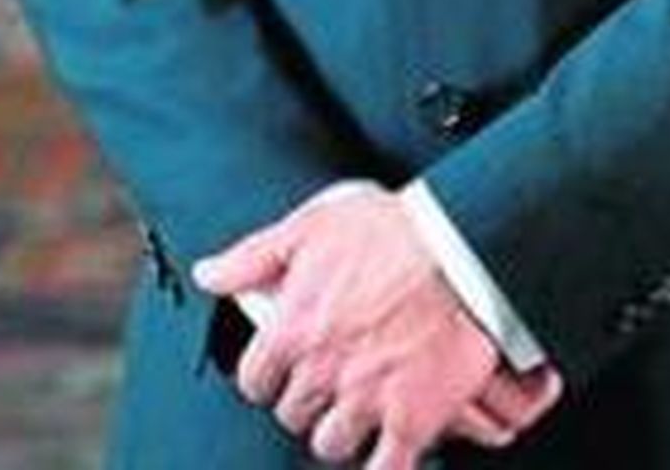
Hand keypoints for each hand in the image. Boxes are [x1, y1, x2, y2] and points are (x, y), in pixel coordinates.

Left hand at [193, 187, 561, 464]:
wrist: (461, 246)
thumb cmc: (390, 227)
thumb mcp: (311, 224)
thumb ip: (252, 255)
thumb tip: (208, 274)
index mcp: (292, 329)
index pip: (255, 379)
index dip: (266, 375)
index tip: (279, 370)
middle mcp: (322, 371)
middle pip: (293, 414)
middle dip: (305, 399)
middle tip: (325, 383)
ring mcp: (366, 399)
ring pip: (331, 444)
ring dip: (339, 430)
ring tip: (354, 411)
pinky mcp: (411, 417)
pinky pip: (387, 469)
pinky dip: (382, 469)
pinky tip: (383, 457)